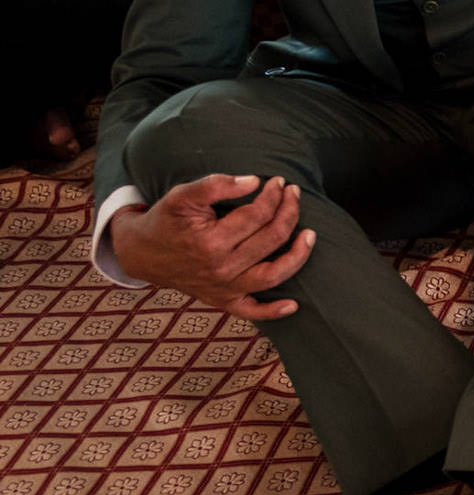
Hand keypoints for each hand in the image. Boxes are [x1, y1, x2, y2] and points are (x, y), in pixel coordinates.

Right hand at [108, 174, 315, 321]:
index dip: (274, 195)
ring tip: (310, 234)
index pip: (258, 215)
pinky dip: (274, 312)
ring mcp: (224, 288)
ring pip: (273, 275)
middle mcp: (221, 268)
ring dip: (298, 255)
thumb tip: (254, 182)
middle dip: (289, 212)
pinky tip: (293, 304)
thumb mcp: (182, 196)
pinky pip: (253, 312)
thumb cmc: (165, 220)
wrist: (142, 253)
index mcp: (211, 241)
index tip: (280, 182)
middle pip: (271, 240)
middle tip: (294, 194)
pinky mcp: (223, 301)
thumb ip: (216, 185)